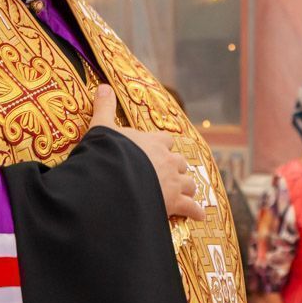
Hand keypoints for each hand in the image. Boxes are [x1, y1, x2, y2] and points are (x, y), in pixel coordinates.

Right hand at [89, 84, 205, 221]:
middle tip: (171, 174)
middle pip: (180, 163)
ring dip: (188, 188)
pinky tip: (198, 216)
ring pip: (189, 183)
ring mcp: (173, 182)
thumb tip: (103, 86)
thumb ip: (104, 108)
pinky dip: (195, 212)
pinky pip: (191, 208)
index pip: (166, 140)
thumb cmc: (109, 153)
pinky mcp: (174, 203)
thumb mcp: (102, 128)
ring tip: (186, 194)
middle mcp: (167, 161)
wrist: (114, 179)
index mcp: (153, 143)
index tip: (161, 149)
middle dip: (177, 168)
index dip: (163, 145)